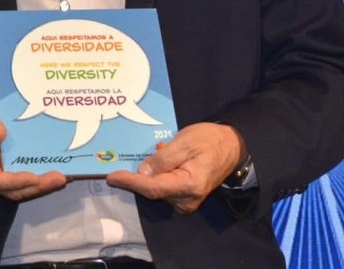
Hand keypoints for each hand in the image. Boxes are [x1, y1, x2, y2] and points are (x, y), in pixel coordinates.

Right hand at [0, 95, 65, 200]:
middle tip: (60, 179)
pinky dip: (36, 183)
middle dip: (36, 188)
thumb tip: (0, 135)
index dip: (15, 182)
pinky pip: (18, 184)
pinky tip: (52, 176)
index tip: (35, 177)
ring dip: (39, 188)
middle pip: (10, 191)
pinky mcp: (1, 173)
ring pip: (16, 191)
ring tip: (62, 179)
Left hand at [108, 122, 243, 213]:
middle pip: (152, 190)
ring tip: (163, 150)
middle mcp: (187, 199)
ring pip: (156, 188)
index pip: (152, 188)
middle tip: (138, 154)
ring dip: (151, 171)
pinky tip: (166, 156)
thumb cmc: (209, 141)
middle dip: (139, 174)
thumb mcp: (185, 143)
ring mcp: (186, 201)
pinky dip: (158, 173)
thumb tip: (142, 173)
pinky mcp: (184, 197)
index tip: (111, 176)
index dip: (130, 182)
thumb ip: (163, 159)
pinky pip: (162, 186)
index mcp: (189, 185)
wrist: (232, 147)